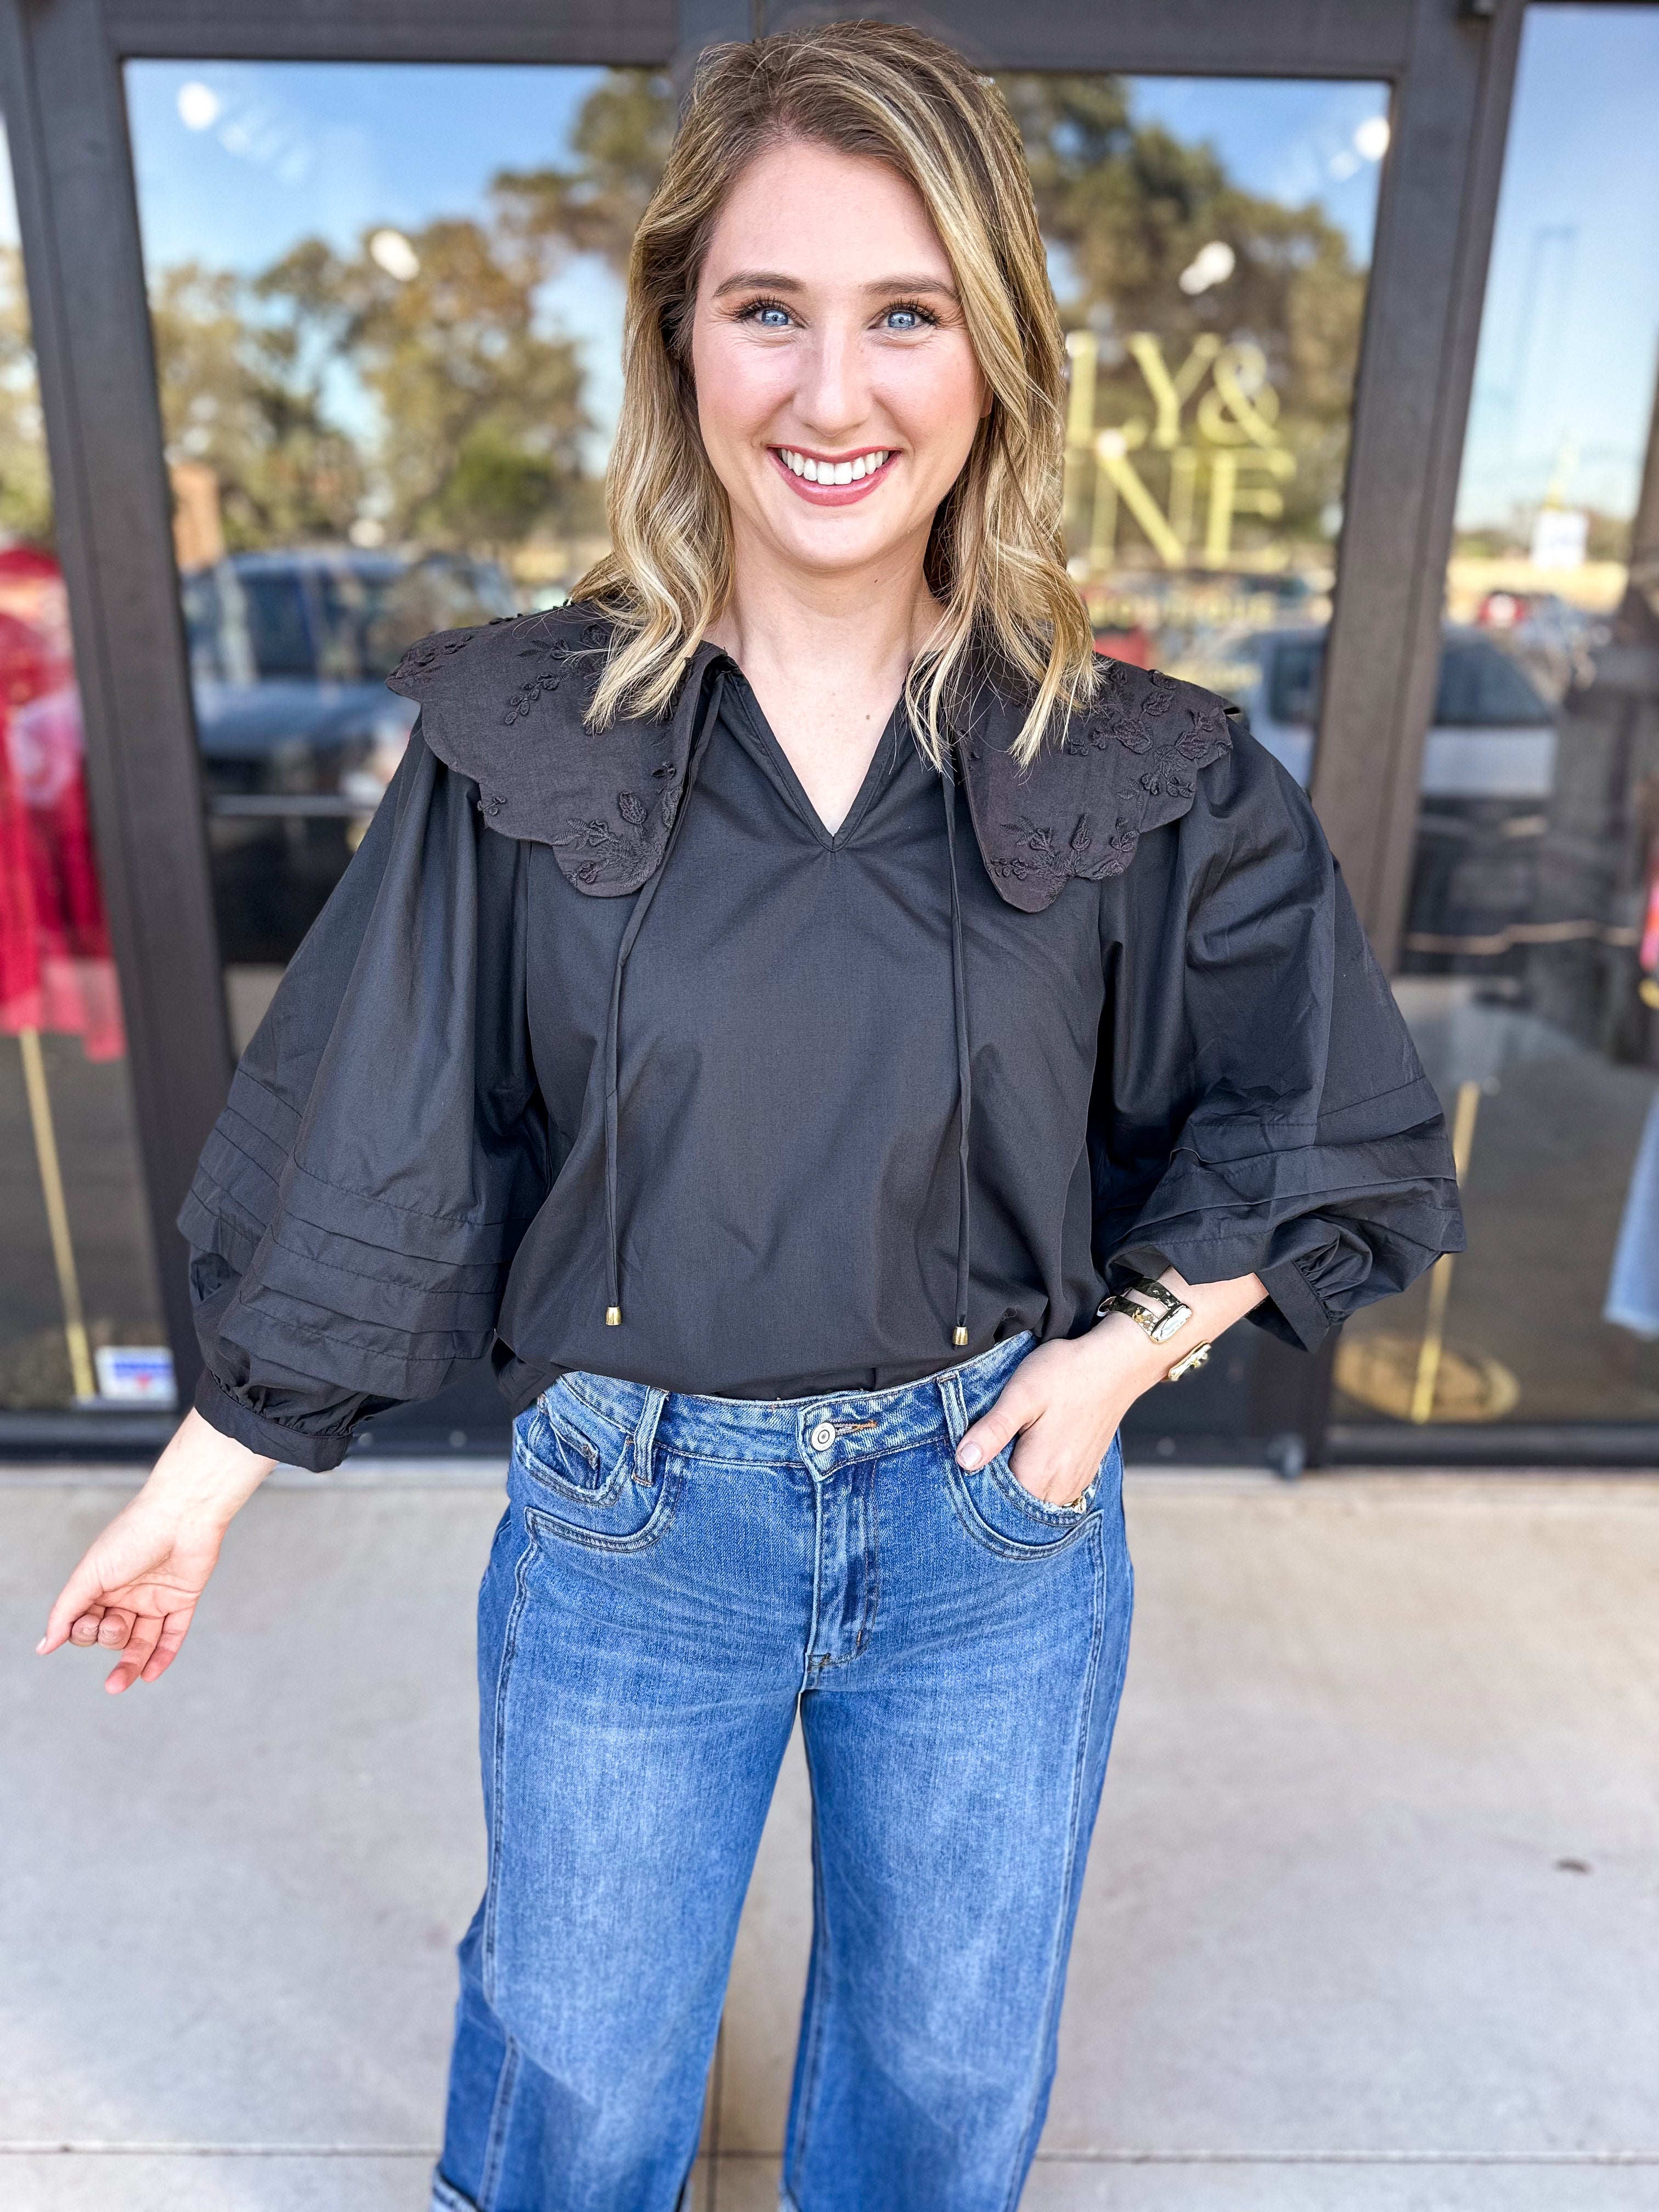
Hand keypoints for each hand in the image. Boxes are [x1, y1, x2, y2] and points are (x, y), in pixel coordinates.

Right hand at [37, 1409, 272, 1693]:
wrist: (182, 1515)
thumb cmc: (132, 1536)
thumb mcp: (90, 1574)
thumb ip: (66, 1611)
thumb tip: (44, 1646)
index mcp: (100, 1586)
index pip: (84, 1624)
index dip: (83, 1632)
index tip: (87, 1623)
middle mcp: (127, 1595)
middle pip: (111, 1635)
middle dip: (107, 1638)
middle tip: (114, 1622)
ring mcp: (155, 1599)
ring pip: (140, 1642)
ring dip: (130, 1665)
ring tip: (116, 1685)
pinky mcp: (183, 1601)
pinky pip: (172, 1636)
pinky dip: (162, 1657)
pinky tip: (150, 1675)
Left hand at [954, 1324, 1164, 1507]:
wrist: (1113, 1365)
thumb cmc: (1066, 1374)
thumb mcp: (1021, 1395)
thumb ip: (993, 1430)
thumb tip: (964, 1460)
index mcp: (1038, 1475)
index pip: (993, 1501)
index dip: (974, 1483)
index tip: (968, 1458)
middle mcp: (1059, 1489)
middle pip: (1013, 1503)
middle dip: (994, 1485)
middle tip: (985, 1449)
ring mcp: (1074, 1484)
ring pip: (1032, 1497)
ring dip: (1016, 1481)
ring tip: (1008, 1448)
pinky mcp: (1083, 1474)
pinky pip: (1051, 1491)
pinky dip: (1036, 1478)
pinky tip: (1030, 1451)